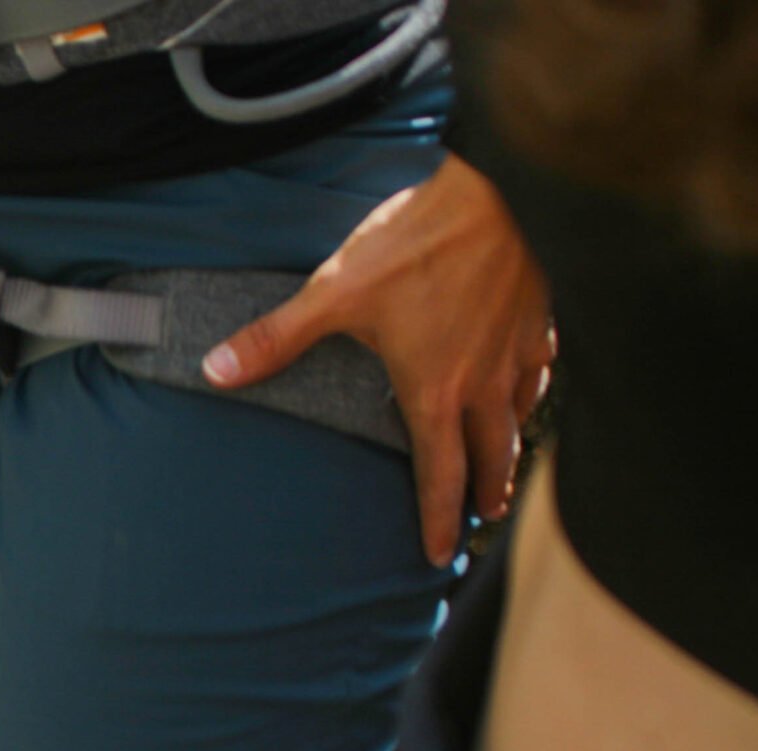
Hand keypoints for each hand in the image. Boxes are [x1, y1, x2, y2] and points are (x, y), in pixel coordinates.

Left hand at [203, 154, 553, 565]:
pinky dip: (535, 389)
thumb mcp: (335, 291)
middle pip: (492, 457)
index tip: (438, 555)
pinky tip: (530, 387)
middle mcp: (484, 382)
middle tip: (483, 520)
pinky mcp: (541, 313)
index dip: (438, 519)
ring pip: (521, 416)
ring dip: (512, 449)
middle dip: (486, 494)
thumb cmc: (418, 243)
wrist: (499, 188)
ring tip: (506, 469)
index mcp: (436, 391)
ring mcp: (518, 349)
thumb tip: (215, 372)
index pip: (440, 475)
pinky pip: (543, 367)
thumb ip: (276, 338)